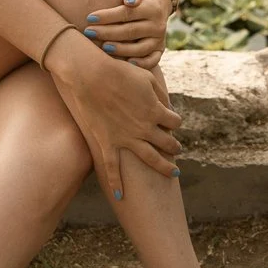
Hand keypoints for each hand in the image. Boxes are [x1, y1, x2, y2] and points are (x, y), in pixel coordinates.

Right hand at [46, 33, 180, 200]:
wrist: (91, 75)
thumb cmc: (120, 71)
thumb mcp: (147, 77)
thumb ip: (160, 93)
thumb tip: (167, 104)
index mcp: (156, 111)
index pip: (175, 121)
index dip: (175, 121)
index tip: (171, 119)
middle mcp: (145, 128)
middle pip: (167, 142)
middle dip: (174, 146)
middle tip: (177, 149)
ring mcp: (126, 138)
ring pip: (151, 158)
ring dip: (164, 166)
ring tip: (173, 172)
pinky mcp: (107, 143)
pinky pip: (113, 168)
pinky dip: (116, 183)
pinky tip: (120, 196)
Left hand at [78, 0, 171, 71]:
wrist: (160, 4)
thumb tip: (129, 1)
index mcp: (153, 9)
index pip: (127, 14)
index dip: (108, 16)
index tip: (90, 18)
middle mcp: (158, 26)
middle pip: (131, 31)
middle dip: (108, 33)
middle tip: (89, 32)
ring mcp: (159, 40)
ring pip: (140, 48)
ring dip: (120, 49)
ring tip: (103, 47)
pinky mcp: (159, 50)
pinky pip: (151, 61)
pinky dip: (140, 65)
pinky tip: (125, 64)